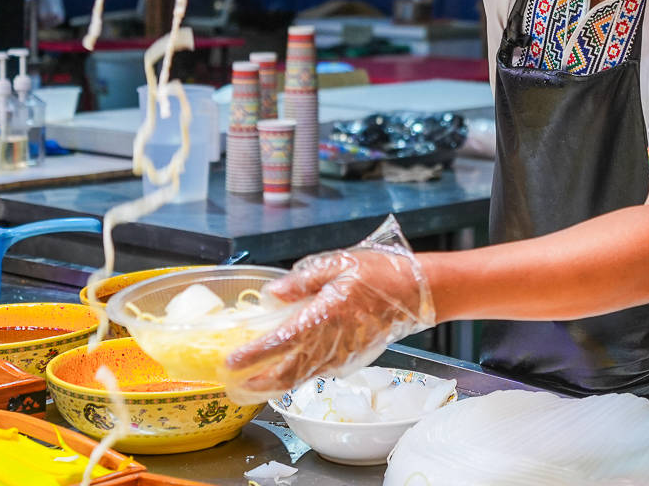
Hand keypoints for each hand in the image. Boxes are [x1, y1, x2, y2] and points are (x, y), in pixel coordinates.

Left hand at [223, 216, 434, 400]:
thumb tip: (273, 294)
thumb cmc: (379, 274)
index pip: (282, 341)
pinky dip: (295, 378)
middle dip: (258, 381)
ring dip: (274, 384)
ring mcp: (343, 356)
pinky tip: (282, 372)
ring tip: (250, 383)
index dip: (254, 354)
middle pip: (288, 373)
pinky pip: (317, 373)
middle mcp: (333, 342)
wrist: (417, 294)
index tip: (231, 360)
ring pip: (302, 378)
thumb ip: (302, 281)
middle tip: (232, 383)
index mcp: (327, 315)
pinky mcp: (351, 360)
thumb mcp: (338, 264)